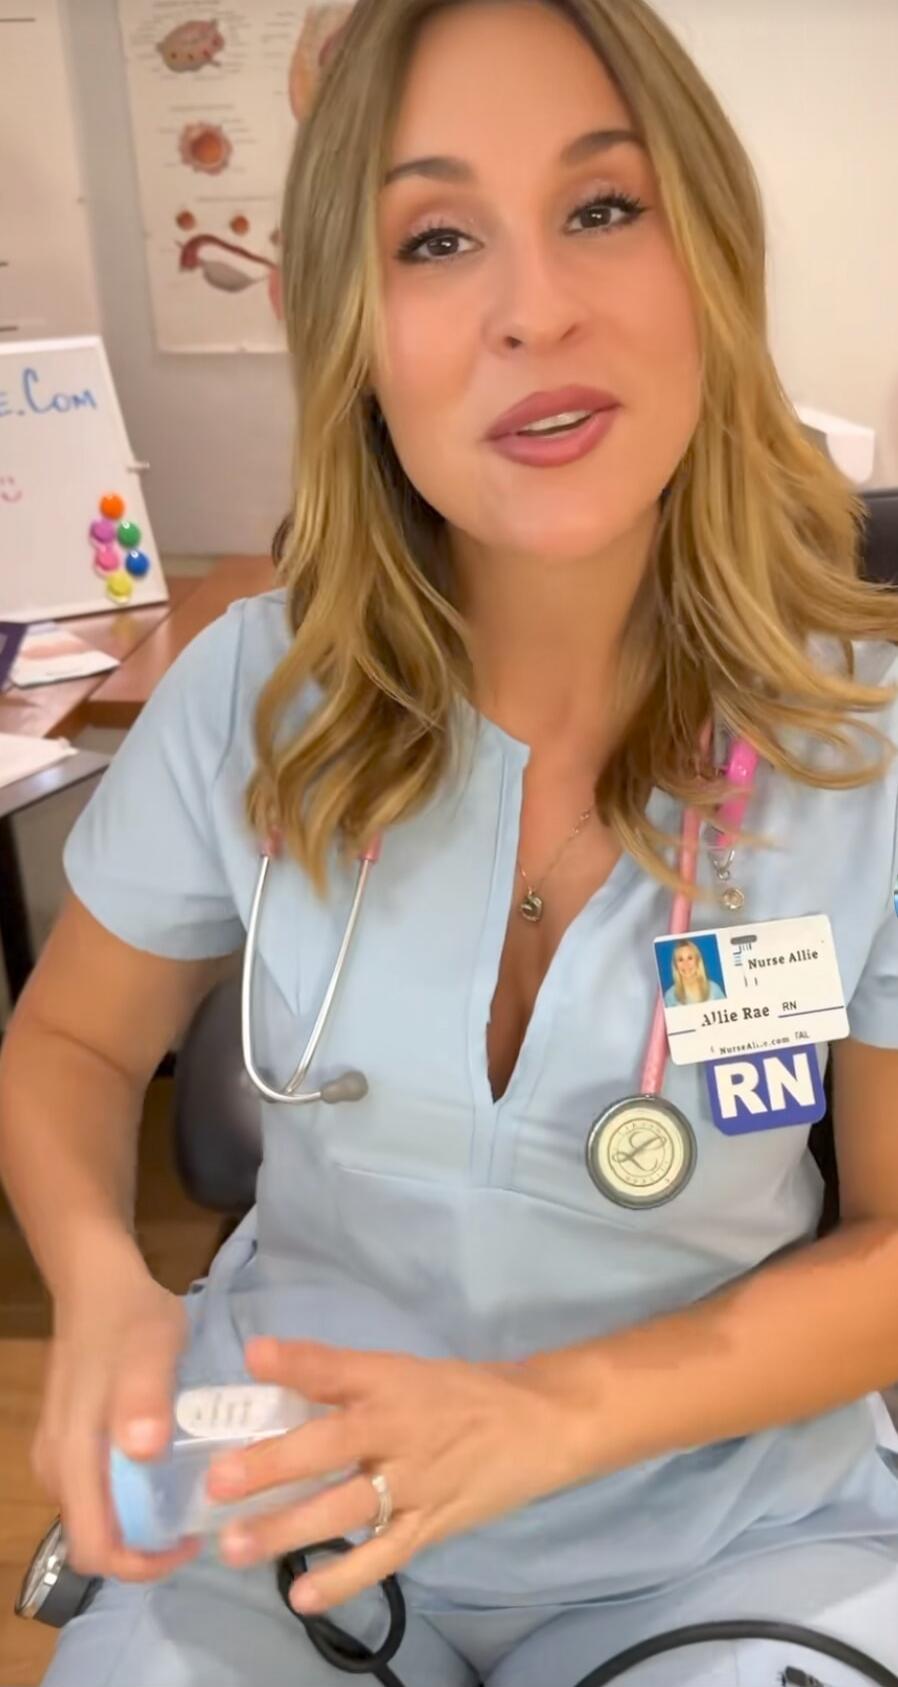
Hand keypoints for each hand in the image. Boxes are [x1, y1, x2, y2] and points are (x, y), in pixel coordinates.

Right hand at [33, 1257, 200, 1582]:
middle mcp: (57, 1466)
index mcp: (73, 1455)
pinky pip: (93, 1491)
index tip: (188, 1541)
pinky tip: (160, 1471)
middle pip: (93, 1540)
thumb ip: (144, 1397)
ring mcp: (57, 1454)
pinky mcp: (66, 1440)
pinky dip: (126, 1498)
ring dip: (136, 1523)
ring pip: (93, 1516)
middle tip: (193, 1521)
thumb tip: (142, 1452)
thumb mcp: (150, 1348)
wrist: (96, 1284)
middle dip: (143, 1547)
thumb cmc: (129, 1318)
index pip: (93, 1547)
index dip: (140, 1562)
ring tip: (184, 1495)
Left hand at [208, 1338, 587, 1612]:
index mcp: (393, 1380)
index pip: (339, 1367)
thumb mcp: (405, 1371)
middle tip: (218, 1481)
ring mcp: (416, 1483)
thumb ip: (341, 1380)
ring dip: (288, 1528)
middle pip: (331, 1445)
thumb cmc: (462, 1393)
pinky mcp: (431, 1525)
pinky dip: (343, 1578)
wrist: (542, 1423)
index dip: (297, 1361)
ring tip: (235, 1546)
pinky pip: (382, 1557)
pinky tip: (301, 1595)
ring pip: (345, 1508)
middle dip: (273, 1464)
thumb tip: (266, 1373)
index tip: (253, 1357)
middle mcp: (400, 1428)